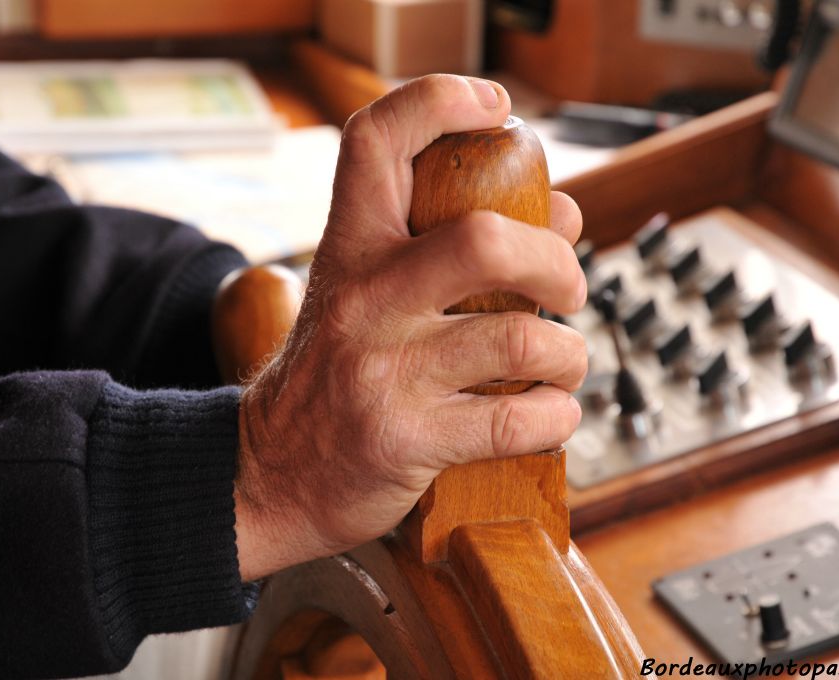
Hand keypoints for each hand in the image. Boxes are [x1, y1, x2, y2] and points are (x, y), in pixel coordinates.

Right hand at [234, 75, 587, 579]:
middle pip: (483, 241)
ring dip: (568, 353)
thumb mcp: (366, 296)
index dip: (440, 102)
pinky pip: (515, 422)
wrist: (269, 473)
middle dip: (554, 260)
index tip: (494, 109)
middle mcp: (365, 299)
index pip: (377, 142)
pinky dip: (557, 416)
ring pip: (520, 339)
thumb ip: (451, 248)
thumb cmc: (332, 376)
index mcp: (351, 250)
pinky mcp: (407, 438)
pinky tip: (552, 412)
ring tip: (564, 363)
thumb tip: (561, 215)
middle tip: (567, 286)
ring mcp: (384, 370)